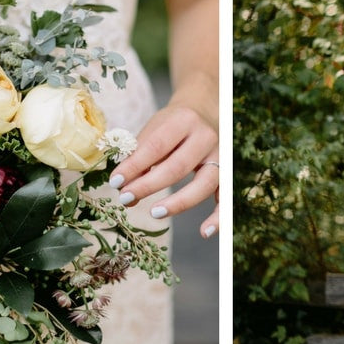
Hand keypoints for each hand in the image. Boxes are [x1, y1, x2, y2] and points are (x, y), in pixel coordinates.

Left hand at [109, 104, 218, 237]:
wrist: (204, 111)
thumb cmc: (173, 124)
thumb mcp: (154, 130)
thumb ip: (139, 156)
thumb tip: (123, 188)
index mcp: (183, 120)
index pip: (156, 146)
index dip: (135, 166)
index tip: (116, 181)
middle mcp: (205, 136)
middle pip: (178, 166)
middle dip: (149, 185)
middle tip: (126, 198)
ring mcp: (220, 155)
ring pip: (204, 184)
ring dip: (178, 202)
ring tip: (155, 213)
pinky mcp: (228, 172)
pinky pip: (225, 198)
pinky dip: (218, 217)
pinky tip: (204, 232)